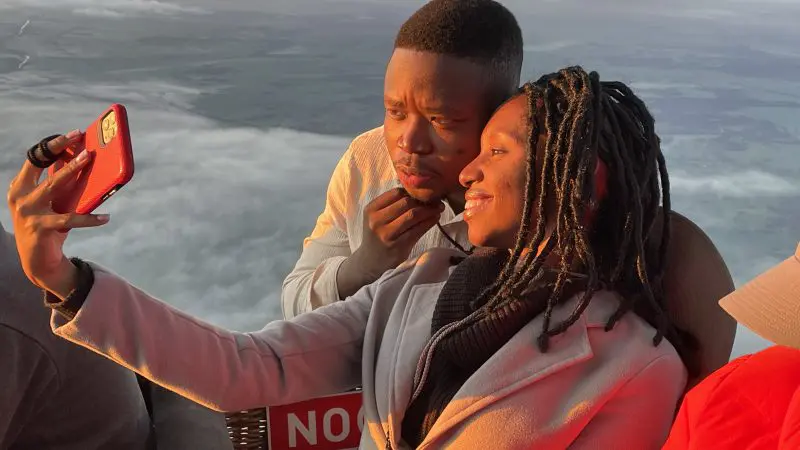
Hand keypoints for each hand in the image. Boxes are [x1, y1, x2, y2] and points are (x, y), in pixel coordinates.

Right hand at [7, 131, 109, 298]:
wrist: (36, 261)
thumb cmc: (47, 224)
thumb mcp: (50, 201)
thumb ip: (58, 181)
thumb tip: (79, 157)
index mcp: (20, 186)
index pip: (35, 158)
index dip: (53, 144)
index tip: (73, 135)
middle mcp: (19, 196)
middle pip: (41, 166)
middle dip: (60, 149)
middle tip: (81, 140)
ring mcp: (28, 212)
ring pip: (53, 185)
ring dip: (72, 170)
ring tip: (90, 159)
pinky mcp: (40, 228)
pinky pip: (69, 220)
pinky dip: (89, 219)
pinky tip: (105, 217)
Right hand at [337, 188, 442, 297]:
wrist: (369, 262)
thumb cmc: (377, 236)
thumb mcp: (376, 218)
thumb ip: (391, 205)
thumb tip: (418, 192)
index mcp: (371, 209)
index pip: (395, 193)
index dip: (412, 192)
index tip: (423, 194)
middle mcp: (377, 220)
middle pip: (406, 202)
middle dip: (423, 201)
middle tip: (436, 201)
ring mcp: (387, 234)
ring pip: (413, 215)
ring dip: (429, 210)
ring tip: (438, 208)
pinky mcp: (398, 246)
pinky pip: (418, 229)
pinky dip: (429, 222)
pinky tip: (435, 219)